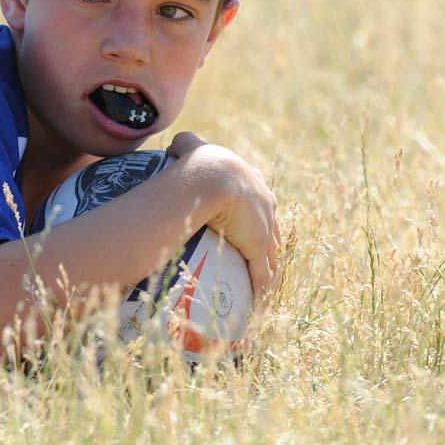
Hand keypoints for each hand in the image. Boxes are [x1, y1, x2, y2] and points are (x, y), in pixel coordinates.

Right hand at [168, 132, 279, 302]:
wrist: (212, 177)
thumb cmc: (201, 162)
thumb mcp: (193, 146)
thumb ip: (184, 143)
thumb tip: (172, 144)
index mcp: (254, 184)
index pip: (261, 201)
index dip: (256, 211)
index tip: (250, 219)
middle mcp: (265, 207)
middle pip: (272, 228)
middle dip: (268, 240)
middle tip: (258, 251)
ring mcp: (264, 228)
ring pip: (271, 253)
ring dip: (268, 267)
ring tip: (263, 280)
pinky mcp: (258, 248)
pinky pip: (262, 273)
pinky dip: (262, 288)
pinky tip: (260, 300)